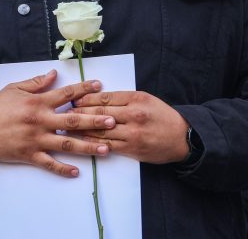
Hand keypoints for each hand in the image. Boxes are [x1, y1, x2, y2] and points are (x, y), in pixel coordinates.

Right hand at [0, 69, 117, 176]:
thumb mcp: (15, 88)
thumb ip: (37, 82)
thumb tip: (54, 74)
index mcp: (38, 102)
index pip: (66, 94)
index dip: (84, 89)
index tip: (100, 87)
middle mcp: (40, 120)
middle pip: (72, 120)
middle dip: (94, 121)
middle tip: (113, 121)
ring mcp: (36, 139)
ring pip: (66, 143)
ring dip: (87, 146)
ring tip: (105, 149)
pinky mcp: (29, 155)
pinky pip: (49, 163)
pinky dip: (63, 169)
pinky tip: (77, 172)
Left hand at [70, 90, 188, 163]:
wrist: (181, 137)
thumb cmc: (162, 115)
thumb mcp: (146, 99)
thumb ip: (124, 99)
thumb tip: (99, 98)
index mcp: (136, 98)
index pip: (106, 98)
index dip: (87, 99)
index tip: (74, 99)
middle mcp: (134, 115)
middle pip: (101, 113)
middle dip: (81, 113)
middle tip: (66, 113)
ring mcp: (133, 133)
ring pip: (102, 130)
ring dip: (83, 129)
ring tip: (68, 127)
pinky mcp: (132, 149)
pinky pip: (109, 145)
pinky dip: (94, 142)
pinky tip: (83, 141)